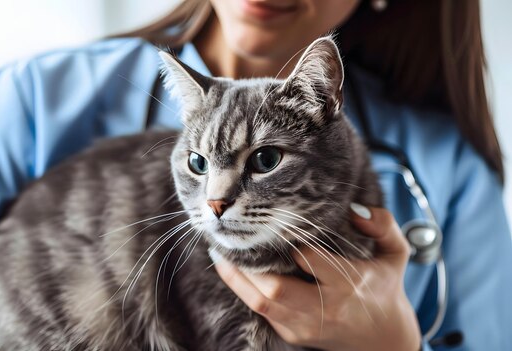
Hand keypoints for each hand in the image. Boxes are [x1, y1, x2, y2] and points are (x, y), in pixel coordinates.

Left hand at [213, 205, 421, 350]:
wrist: (385, 343)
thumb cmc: (386, 291)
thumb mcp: (396, 255)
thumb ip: (384, 226)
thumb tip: (354, 209)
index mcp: (348, 285)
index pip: (309, 258)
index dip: (287, 238)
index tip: (270, 218)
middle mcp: (324, 308)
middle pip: (274, 287)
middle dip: (245, 263)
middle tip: (228, 236)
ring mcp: (305, 325)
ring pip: (260, 302)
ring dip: (235, 277)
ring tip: (220, 252)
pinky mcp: (293, 334)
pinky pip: (261, 310)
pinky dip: (244, 289)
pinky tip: (233, 269)